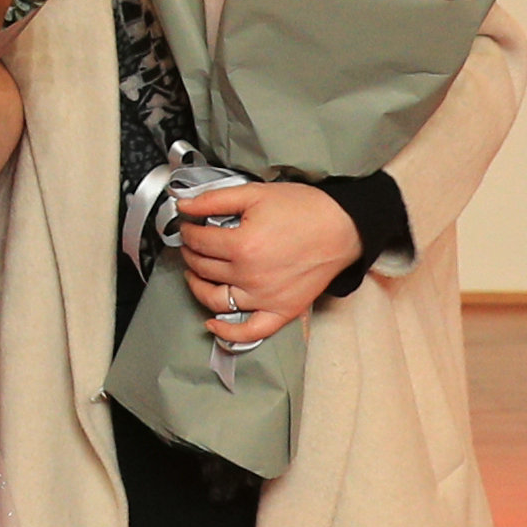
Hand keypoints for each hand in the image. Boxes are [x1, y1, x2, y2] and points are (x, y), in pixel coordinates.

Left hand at [173, 180, 357, 350]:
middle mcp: (250, 276)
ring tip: (196, 273)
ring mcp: (265, 298)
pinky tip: (213, 324)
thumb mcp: (255, 193)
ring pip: (215, 300)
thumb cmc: (304, 209)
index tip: (189, 227)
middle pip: (204, 268)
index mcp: (242, 246)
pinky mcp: (281, 312)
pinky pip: (249, 332)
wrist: (342, 227)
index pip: (199, 242)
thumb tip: (183, 203)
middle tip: (193, 244)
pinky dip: (227, 333)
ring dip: (198, 286)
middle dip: (192, 253)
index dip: (188, 232)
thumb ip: (214, 199)